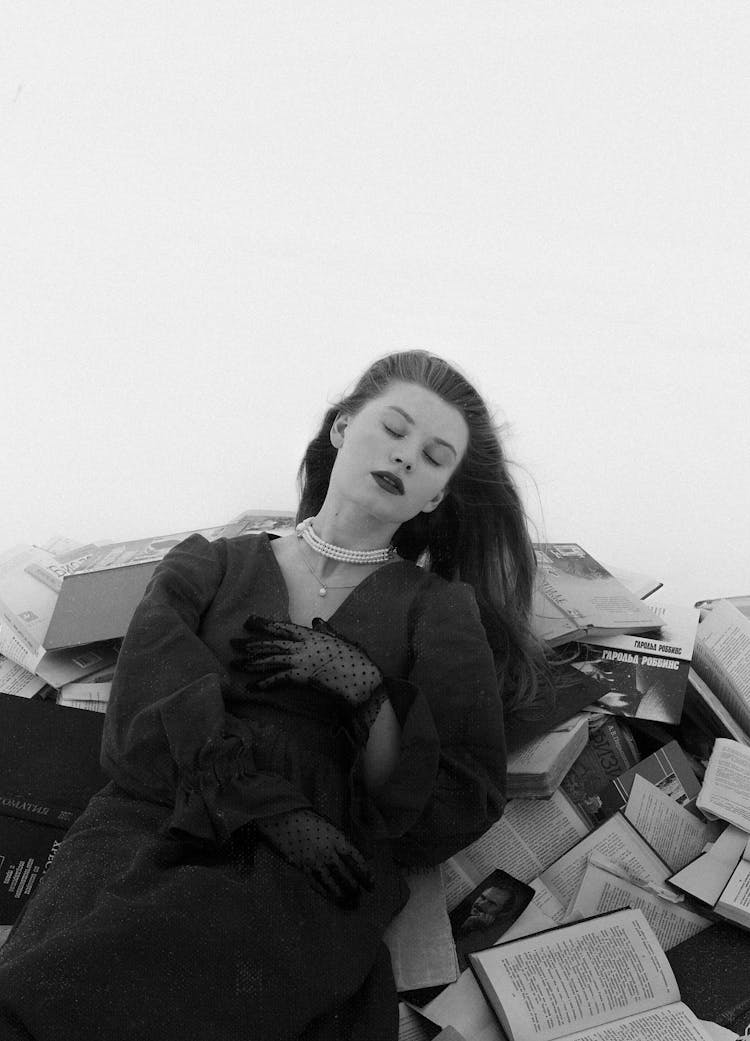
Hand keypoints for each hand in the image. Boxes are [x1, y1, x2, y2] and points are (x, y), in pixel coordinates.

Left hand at [230, 615, 382, 706]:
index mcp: (312, 635)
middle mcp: (303, 646)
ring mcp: (301, 661)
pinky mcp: (302, 678)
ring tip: (234, 663)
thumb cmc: (356, 660)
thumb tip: (316, 619)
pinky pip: (278, 680)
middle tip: (232, 643)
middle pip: (270, 643)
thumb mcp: (342, 640)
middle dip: (250, 643)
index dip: (264, 623)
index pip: (282, 627)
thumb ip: (327, 630)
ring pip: (270, 660)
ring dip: (251, 662)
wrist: (363, 680)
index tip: (249, 621)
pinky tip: (251, 686)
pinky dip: (263, 684)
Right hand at [256, 809, 373, 908]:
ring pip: (331, 882)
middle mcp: (327, 851)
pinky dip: (325, 891)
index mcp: (336, 838)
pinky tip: (331, 896)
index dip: (365, 872)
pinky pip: (316, 883)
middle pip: (345, 873)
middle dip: (355, 885)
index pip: (355, 858)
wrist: (285, 819)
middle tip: (361, 892)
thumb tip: (359, 854)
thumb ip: (343, 840)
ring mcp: (314, 860)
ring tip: (348, 898)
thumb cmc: (309, 820)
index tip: (371, 882)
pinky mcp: (303, 867)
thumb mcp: (330, 825)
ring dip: (341, 892)